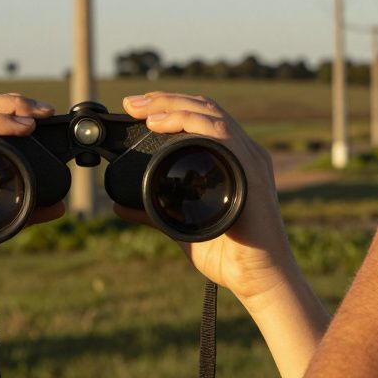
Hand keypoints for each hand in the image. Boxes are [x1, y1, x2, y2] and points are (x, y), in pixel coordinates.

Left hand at [120, 92, 297, 304]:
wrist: (258, 278)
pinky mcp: (250, 170)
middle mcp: (245, 152)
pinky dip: (189, 122)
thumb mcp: (180, 226)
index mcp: (232, 159)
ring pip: (212, 114)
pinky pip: (221, 134)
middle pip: (205, 108)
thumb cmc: (230, 255)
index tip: (137, 108)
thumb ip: (153, 213)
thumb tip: (119, 206)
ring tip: (143, 109)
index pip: (203, 118)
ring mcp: (250, 159)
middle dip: (166, 99)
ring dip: (173, 105)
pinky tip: (164, 123)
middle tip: (131, 102)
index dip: (171, 107)